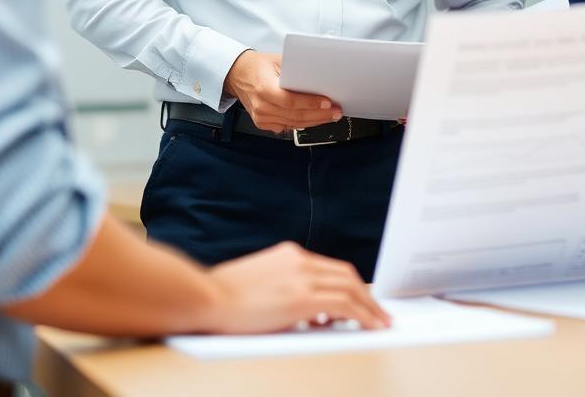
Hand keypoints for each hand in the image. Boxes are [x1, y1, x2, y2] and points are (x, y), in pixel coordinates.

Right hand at [207, 242, 390, 333]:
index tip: (360, 301)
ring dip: (369, 307)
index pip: (330, 268)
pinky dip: (361, 315)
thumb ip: (285, 291)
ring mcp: (301, 276)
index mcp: (289, 255)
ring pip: (350, 287)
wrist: (204, 296)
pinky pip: (343, 304)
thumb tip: (309, 314)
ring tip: (380, 323)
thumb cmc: (221, 298)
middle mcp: (299, 260)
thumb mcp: (259, 285)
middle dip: (367, 296)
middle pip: (346, 275)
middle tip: (380, 314)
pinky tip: (369, 327)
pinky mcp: (301, 297)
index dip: (350, 286)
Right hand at [224, 50, 341, 131]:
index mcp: (264, 88)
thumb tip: (320, 73)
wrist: (238, 75)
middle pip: (295, 115)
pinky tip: (315, 119)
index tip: (328, 102)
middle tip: (336, 112)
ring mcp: (261, 118)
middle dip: (320, 115)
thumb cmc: (258, 65)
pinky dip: (302, 124)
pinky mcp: (263, 123)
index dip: (311, 103)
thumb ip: (296, 68)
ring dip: (315, 121)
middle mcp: (261, 106)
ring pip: (293, 124)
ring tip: (331, 116)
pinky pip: (287, 127)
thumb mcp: (277, 60)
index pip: (291, 100)